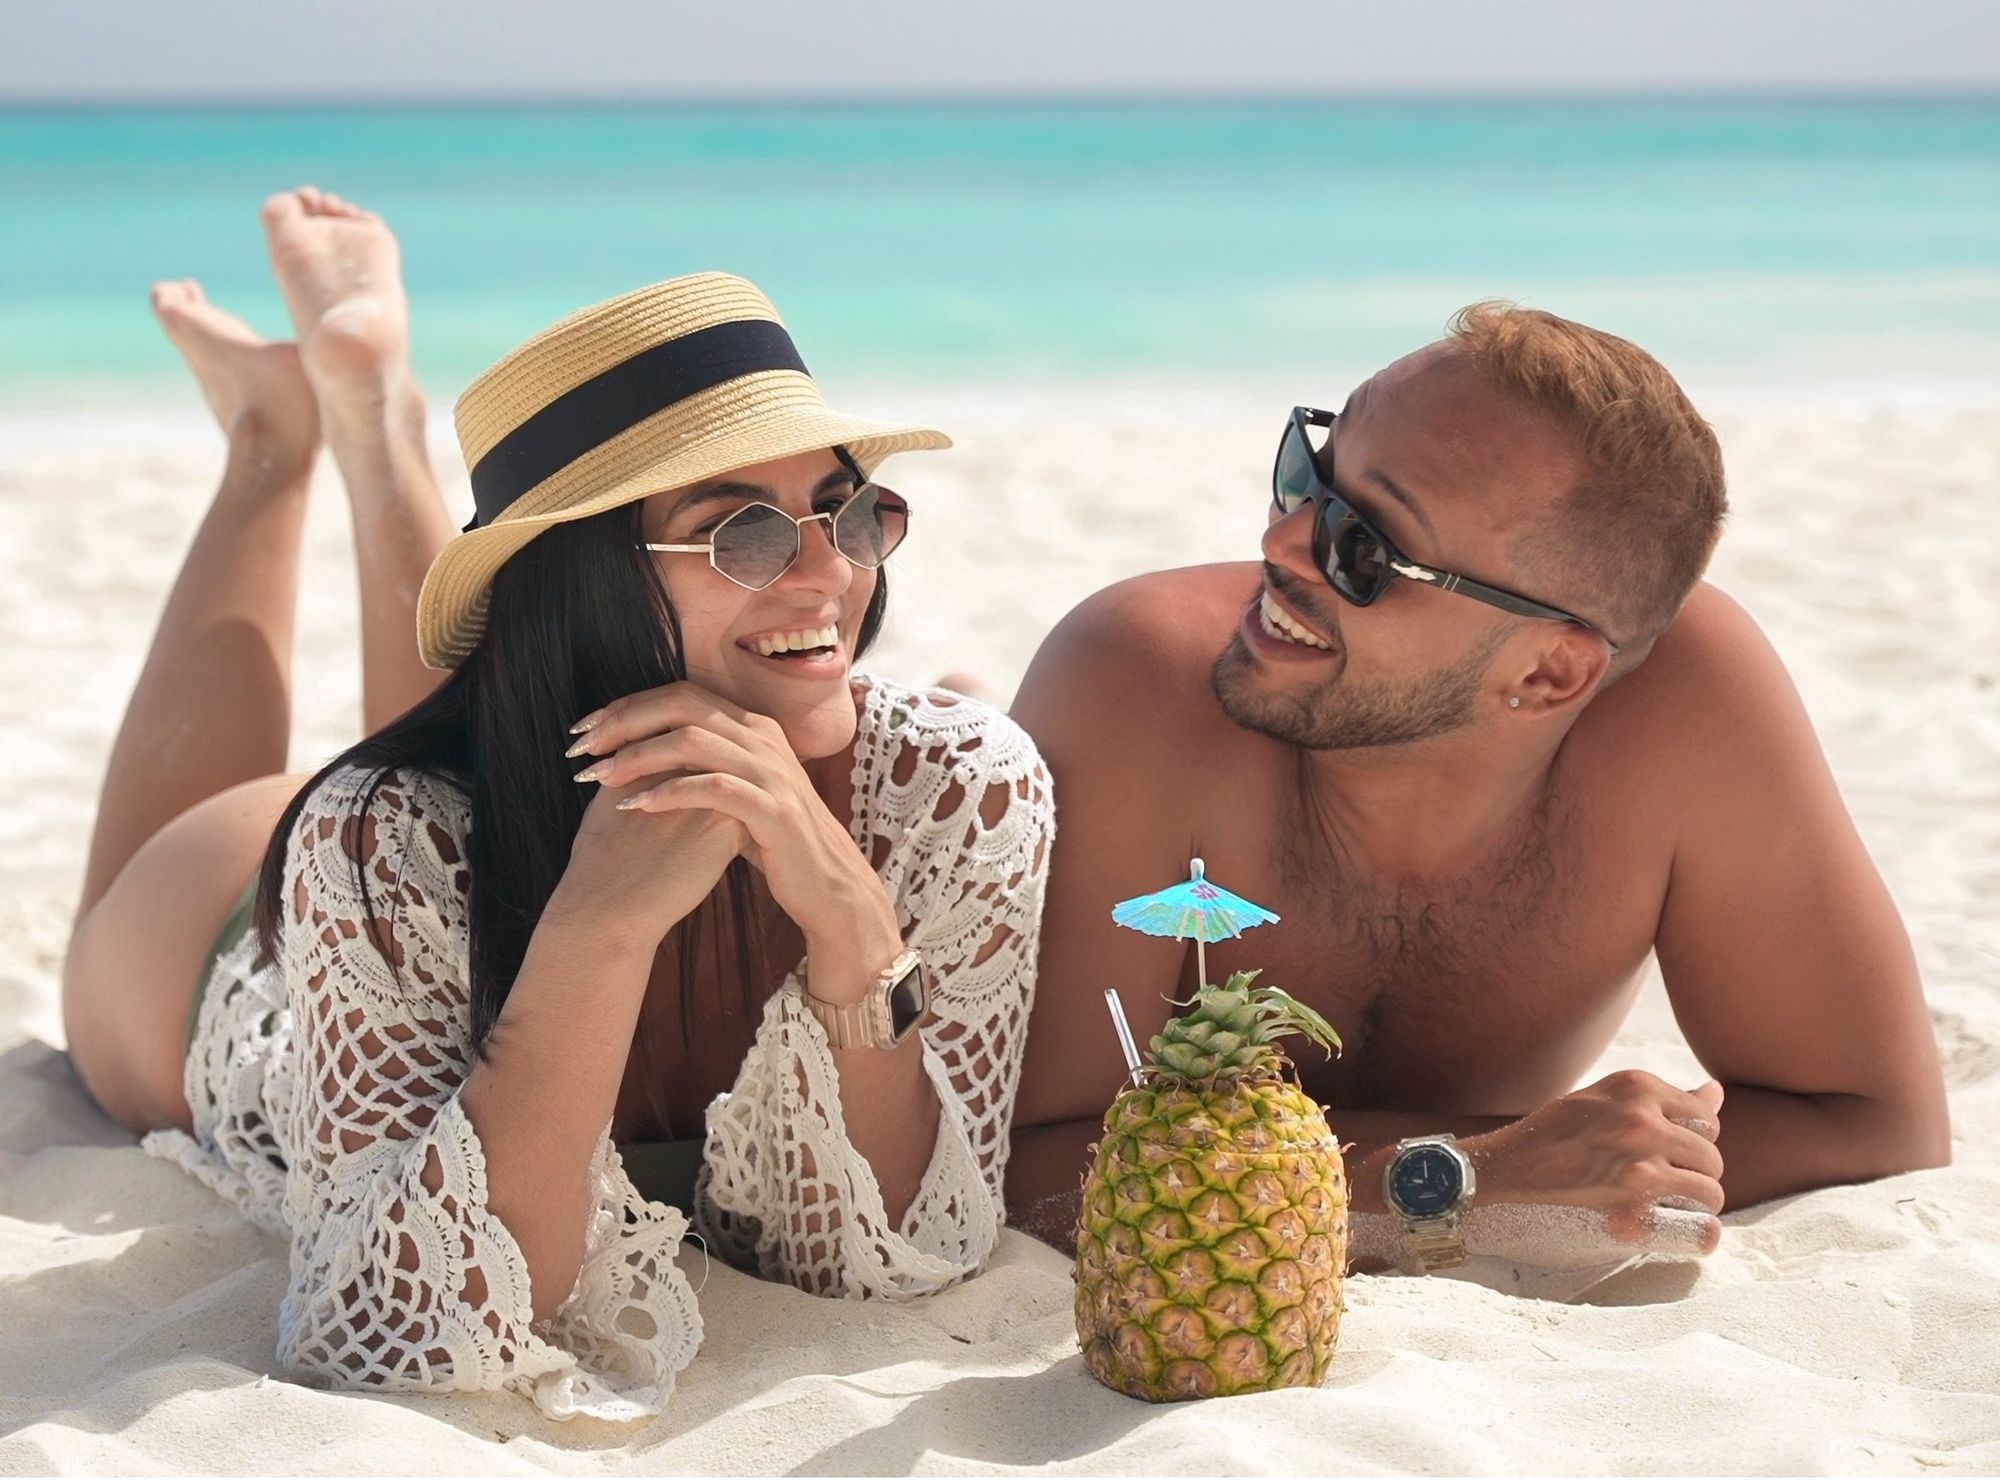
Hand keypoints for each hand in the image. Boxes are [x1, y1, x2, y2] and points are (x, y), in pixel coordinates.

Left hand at [564, 681, 894, 960]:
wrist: (828, 885)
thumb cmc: (774, 841)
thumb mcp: (739, 792)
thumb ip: (705, 764)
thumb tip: (647, 752)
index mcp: (752, 727)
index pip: (680, 695)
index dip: (627, 707)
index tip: (584, 731)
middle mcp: (763, 738)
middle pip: (682, 706)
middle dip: (624, 723)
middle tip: (581, 750)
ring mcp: (771, 771)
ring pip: (694, 741)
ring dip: (639, 757)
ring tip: (600, 780)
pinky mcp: (773, 809)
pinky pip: (715, 788)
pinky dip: (672, 792)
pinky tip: (636, 807)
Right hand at [1466, 1070, 1726, 1257]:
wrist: (1508, 1167)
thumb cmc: (1553, 1132)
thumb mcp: (1603, 1099)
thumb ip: (1661, 1098)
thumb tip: (1716, 1092)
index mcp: (1637, 1084)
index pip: (1705, 1115)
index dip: (1692, 1139)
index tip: (1669, 1153)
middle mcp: (1643, 1116)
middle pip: (1712, 1153)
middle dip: (1696, 1172)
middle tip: (1666, 1183)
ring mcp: (1641, 1157)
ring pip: (1711, 1186)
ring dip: (1697, 1200)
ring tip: (1672, 1206)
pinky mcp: (1635, 1198)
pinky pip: (1701, 1219)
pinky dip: (1697, 1228)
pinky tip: (1675, 1224)